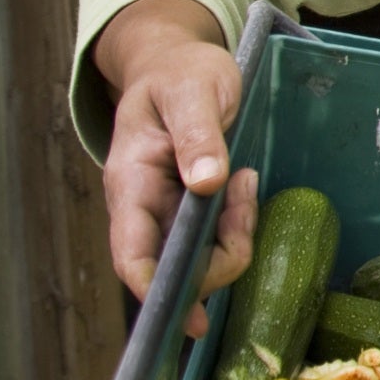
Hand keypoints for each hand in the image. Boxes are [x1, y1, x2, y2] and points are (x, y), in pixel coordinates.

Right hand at [97, 0, 257, 335]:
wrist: (178, 63)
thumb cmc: (181, 74)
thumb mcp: (193, 93)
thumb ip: (198, 135)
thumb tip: (206, 183)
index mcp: (130, 181)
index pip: (131, 253)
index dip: (155, 289)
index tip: (187, 316)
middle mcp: (142, 206)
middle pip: (174, 267)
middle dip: (219, 257)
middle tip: (248, 198)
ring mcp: (165, 212)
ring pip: (199, 258)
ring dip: (233, 237)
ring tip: (248, 182)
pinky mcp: (188, 210)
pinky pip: (212, 240)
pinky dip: (235, 227)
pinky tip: (246, 192)